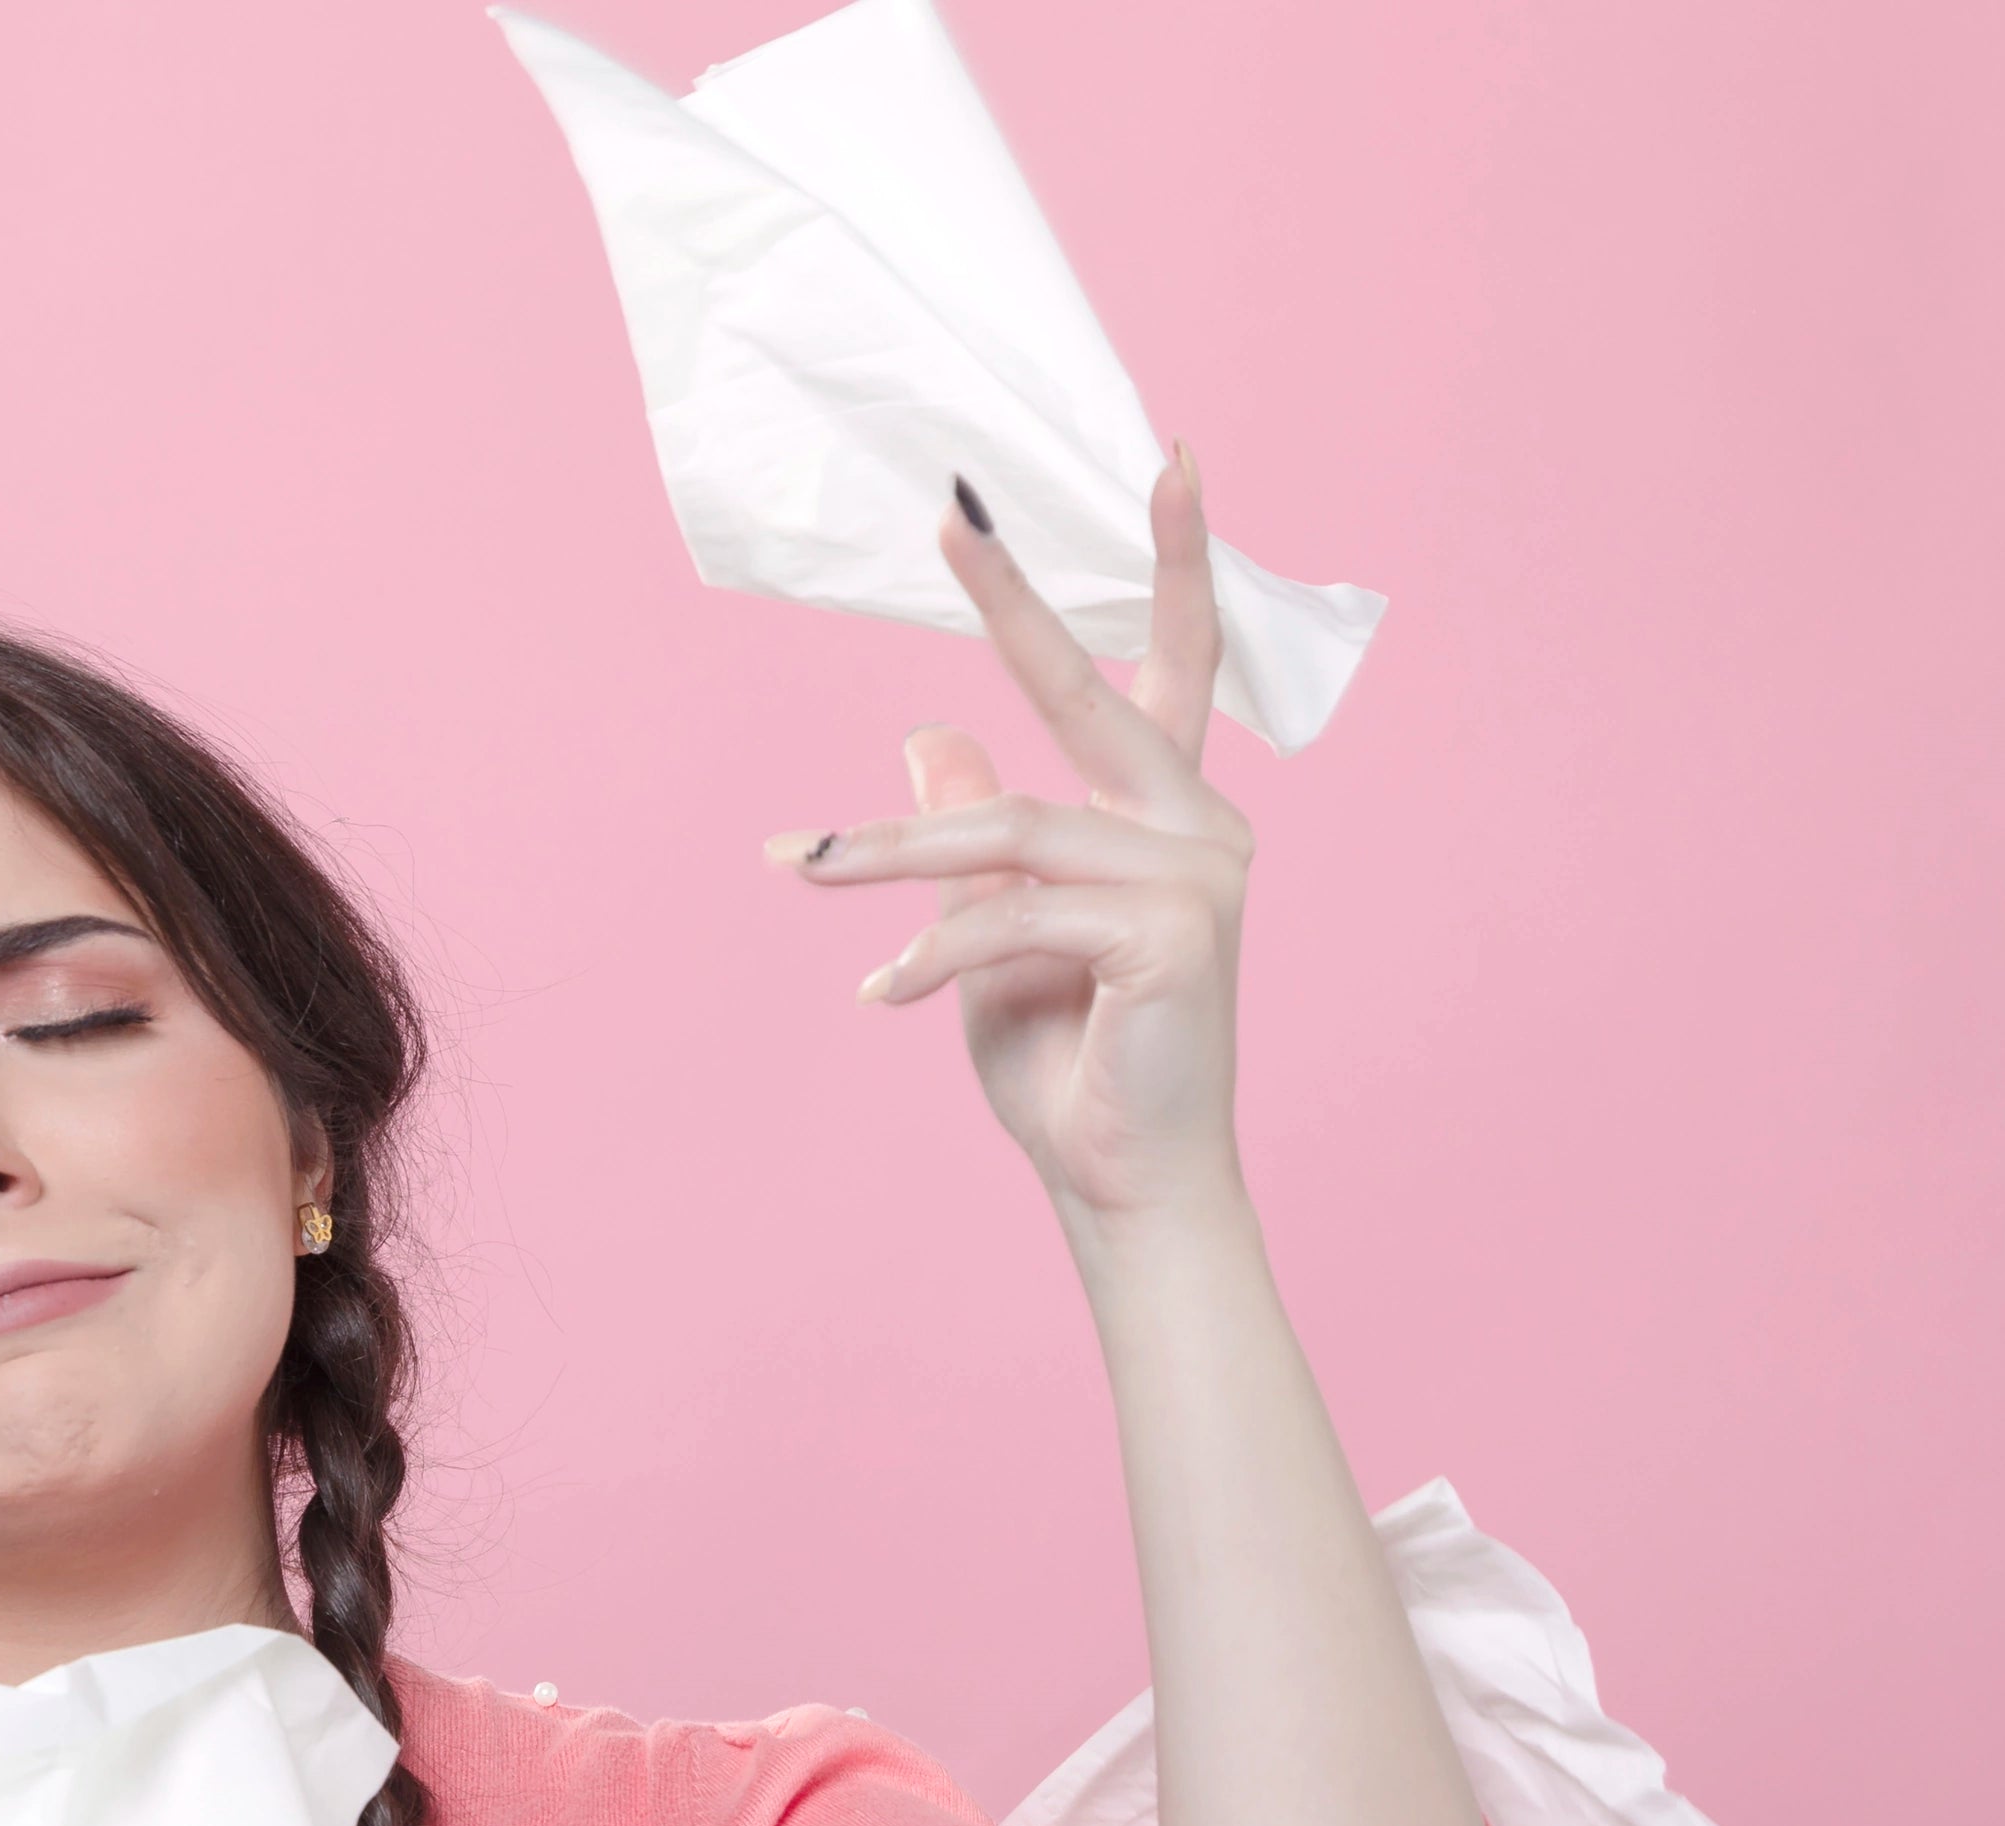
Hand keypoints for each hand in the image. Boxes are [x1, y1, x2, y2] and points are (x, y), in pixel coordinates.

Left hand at [766, 454, 1256, 1227]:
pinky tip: (881, 993)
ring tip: (806, 868)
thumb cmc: (1071, 1068)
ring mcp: (1198, 875)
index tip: (1168, 457)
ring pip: (1011, 829)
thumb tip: (929, 733)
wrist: (1123, 1188)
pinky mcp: (1172, 933)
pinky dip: (933, 949)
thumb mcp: (991, 935)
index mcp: (1168, 817)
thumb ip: (974, 837)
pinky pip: (1015, 914)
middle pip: (1095, 693)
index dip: (1172, 564)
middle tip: (951, 516)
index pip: (1171, 669)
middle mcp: (1198, 828)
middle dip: (1018, 602)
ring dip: (893, 853)